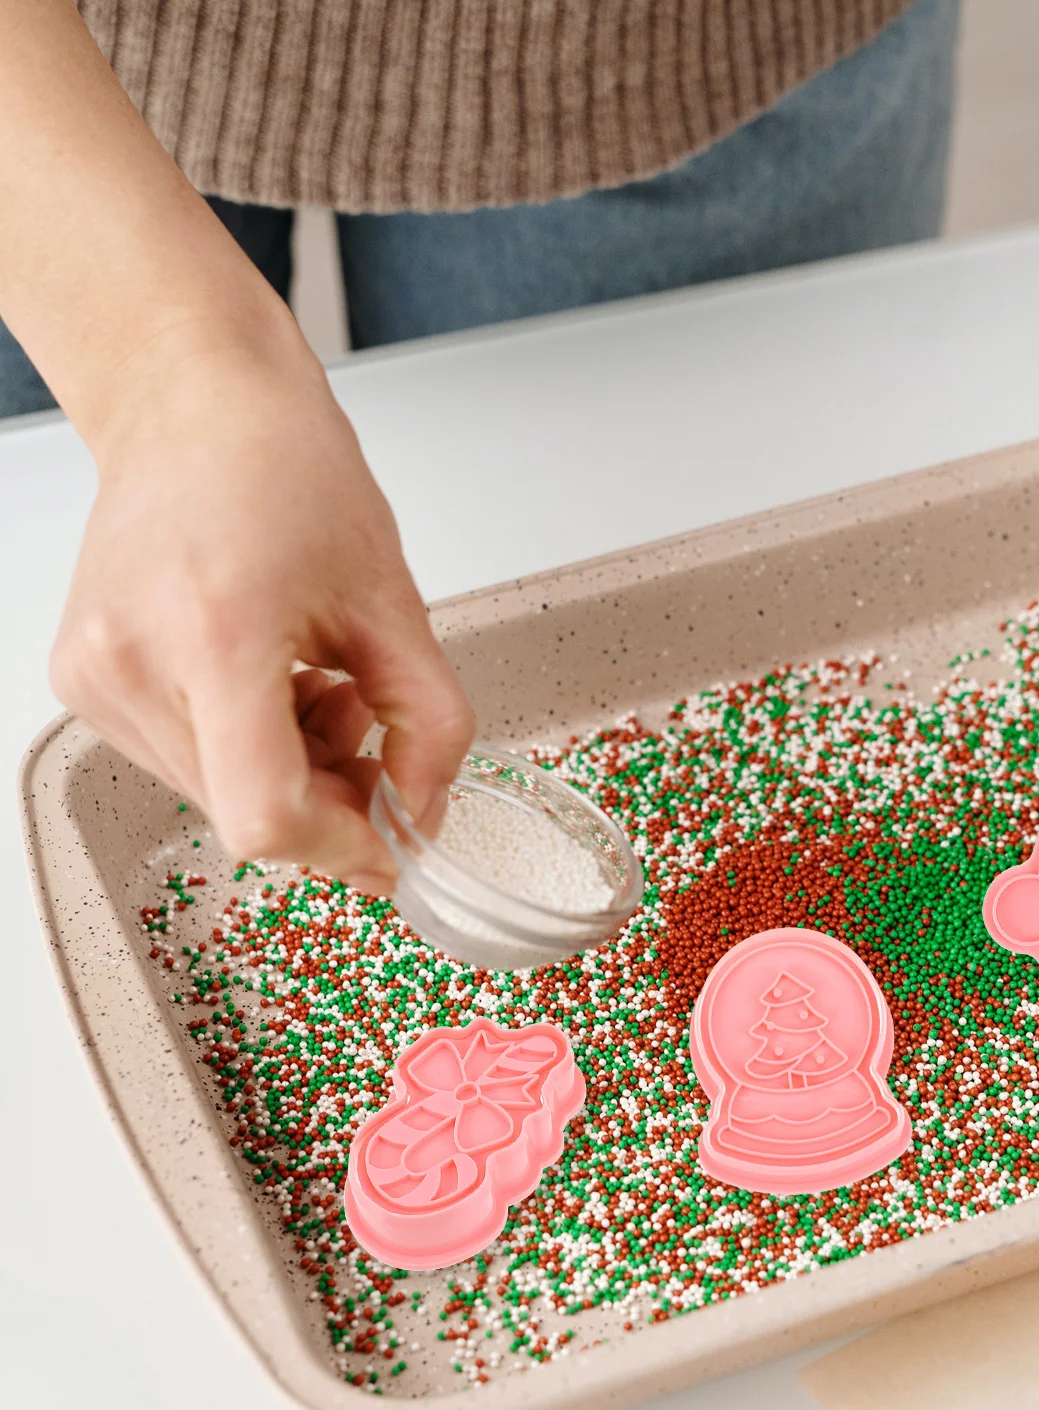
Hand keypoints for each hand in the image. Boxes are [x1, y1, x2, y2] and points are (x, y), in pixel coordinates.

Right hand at [50, 334, 474, 894]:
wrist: (195, 407)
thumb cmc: (287, 474)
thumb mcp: (395, 603)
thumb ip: (429, 725)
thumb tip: (422, 815)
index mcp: (215, 638)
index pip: (265, 816)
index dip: (343, 847)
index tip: (392, 842)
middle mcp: (134, 666)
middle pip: (247, 816)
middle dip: (332, 802)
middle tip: (375, 740)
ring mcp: (96, 679)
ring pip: (219, 798)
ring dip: (291, 771)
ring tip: (320, 685)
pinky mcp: (83, 681)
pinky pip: (183, 762)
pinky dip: (246, 746)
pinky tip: (273, 682)